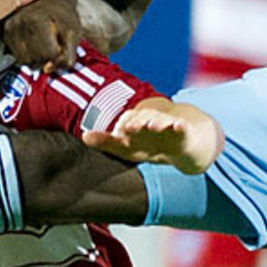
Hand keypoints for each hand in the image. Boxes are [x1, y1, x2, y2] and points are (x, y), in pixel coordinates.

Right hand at [3, 0, 82, 71]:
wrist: (54, 3)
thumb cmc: (66, 19)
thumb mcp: (74, 35)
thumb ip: (66, 57)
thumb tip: (47, 69)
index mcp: (38, 20)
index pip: (49, 54)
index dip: (59, 55)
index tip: (62, 46)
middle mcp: (20, 22)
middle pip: (35, 59)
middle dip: (47, 58)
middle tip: (54, 46)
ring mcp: (10, 27)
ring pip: (25, 60)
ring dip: (37, 59)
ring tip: (44, 46)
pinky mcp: (6, 33)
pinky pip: (17, 56)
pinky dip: (28, 55)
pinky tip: (34, 45)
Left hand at [83, 101, 222, 174]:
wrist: (181, 144)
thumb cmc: (149, 144)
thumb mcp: (127, 147)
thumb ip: (106, 142)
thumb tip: (83, 136)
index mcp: (136, 124)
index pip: (127, 121)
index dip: (122, 127)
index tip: (117, 134)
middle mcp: (151, 121)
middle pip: (144, 119)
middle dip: (138, 122)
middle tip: (130, 128)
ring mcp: (168, 124)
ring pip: (162, 121)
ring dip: (157, 122)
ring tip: (153, 126)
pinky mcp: (183, 130)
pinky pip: (182, 127)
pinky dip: (180, 126)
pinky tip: (178, 126)